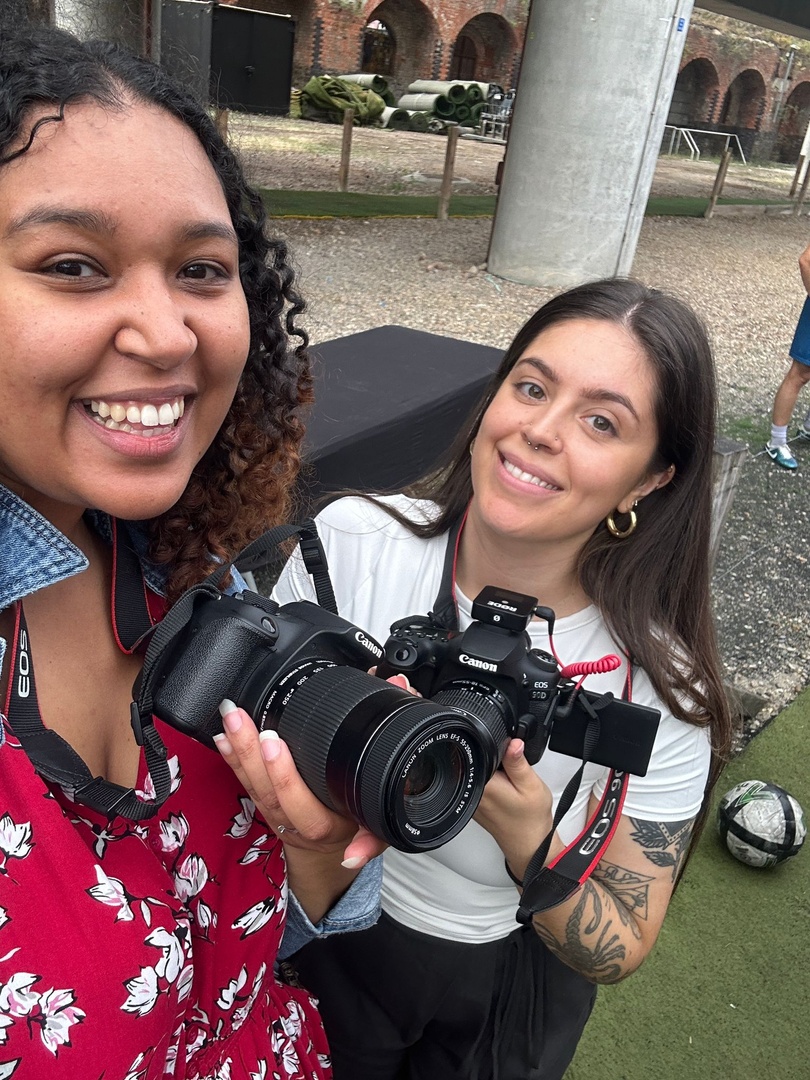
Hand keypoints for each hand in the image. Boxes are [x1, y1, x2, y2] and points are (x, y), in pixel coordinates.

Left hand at [214, 700, 385, 868]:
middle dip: (254, 756)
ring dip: (240, 752)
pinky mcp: (267, 808)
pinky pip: (247, 786)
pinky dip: (233, 760)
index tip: (275, 743)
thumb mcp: (390, 793)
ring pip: (255, 789)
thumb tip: (399, 690)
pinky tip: (223, 738)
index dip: (288, 779)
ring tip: (231, 719)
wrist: (338, 852)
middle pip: (271, 796)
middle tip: (244, 720)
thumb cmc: (364, 814)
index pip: (308, 812)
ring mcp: (281, 819)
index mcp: (332, 827)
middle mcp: (301, 827)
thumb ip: (396, 732)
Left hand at [473, 739, 554, 881]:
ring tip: (510, 782)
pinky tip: (506, 789)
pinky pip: (481, 781)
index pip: (479, 750)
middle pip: (478, 759)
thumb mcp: (531, 785)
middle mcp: (474, 791)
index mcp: (485, 784)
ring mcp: (472, 799)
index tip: (512, 754)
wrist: (530, 846)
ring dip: (494, 770)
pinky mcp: (475, 803)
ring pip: (479, 770)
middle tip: (514, 772)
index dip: (497, 745)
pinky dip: (493, 781)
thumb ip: (517, 762)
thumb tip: (512, 741)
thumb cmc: (531, 821)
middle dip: (496, 757)